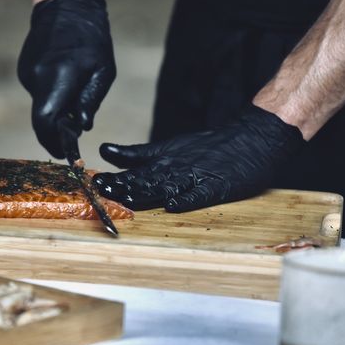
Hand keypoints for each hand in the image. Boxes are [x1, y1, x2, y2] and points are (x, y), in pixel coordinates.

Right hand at [18, 0, 115, 157]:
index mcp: (58, 78)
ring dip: (55, 109)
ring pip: (40, 106)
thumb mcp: (102, 72)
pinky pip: (37, 92)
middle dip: (55, 131)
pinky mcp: (24, 70)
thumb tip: (81, 127)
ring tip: (74, 91)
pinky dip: (50, 96)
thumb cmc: (91, 38)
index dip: (52, 142)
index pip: (45, 122)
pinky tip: (63, 80)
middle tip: (72, 133)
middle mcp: (37, 78)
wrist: (65, 4)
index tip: (64, 153)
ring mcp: (27, 73)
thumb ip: (89, 102)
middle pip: (41, 119)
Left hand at [93, 105, 304, 211]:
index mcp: (164, 159)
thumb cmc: (208, 145)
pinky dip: (185, 200)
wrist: (250, 139)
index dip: (114, 177)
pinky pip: (198, 195)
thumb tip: (106, 151)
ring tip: (128, 199)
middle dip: (121, 186)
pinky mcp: (215, 187)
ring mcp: (195, 177)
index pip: (133, 169)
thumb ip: (138, 153)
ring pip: (166, 187)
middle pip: (144, 179)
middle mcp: (175, 167)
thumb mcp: (169, 146)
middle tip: (101, 190)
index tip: (94, 182)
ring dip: (147, 193)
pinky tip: (173, 206)